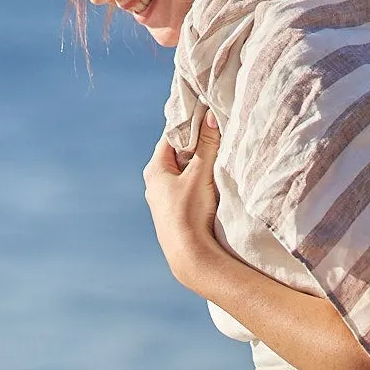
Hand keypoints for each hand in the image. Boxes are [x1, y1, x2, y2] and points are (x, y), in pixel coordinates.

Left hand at [143, 110, 224, 293]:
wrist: (189, 255)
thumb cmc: (190, 212)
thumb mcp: (200, 174)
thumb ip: (207, 146)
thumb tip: (210, 117)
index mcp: (154, 170)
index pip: (170, 137)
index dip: (188, 125)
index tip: (205, 114)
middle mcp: (154, 183)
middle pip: (176, 154)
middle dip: (195, 144)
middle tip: (215, 131)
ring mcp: (163, 199)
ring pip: (182, 171)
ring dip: (197, 163)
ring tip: (216, 153)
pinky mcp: (174, 212)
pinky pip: (185, 187)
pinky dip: (197, 179)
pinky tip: (210, 179)